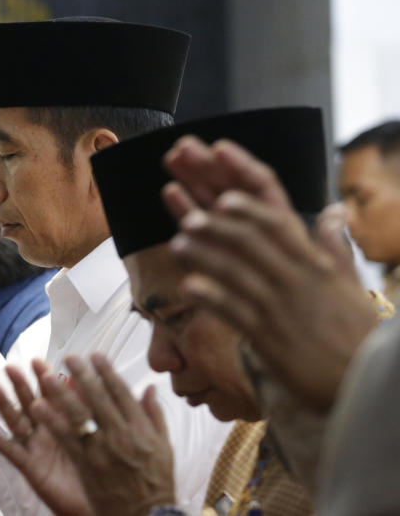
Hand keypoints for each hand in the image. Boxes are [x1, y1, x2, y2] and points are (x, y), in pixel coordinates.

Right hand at [0, 363, 92, 515]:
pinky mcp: (29, 466)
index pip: (51, 394)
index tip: (36, 360)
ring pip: (17, 422)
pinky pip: (11, 451)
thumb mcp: (95, 434)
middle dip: (21, 385)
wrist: (91, 501)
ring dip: (5, 405)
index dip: (43, 378)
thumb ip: (89, 408)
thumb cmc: (97, 467)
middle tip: (10, 367)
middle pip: (30, 403)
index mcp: (61, 420)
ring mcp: (35, 448)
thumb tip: (91, 381)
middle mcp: (45, 431)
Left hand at [41, 355, 174, 515]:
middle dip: (82, 375)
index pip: (121, 392)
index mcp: (140, 428)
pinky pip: (66, 438)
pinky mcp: (86, 464)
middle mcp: (121, 434)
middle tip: (69, 357)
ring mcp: (102, 449)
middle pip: (98, 398)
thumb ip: (154, 415)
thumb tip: (149, 387)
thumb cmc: (156, 481)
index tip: (95, 355)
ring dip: (61, 393)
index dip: (107, 372)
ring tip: (45, 375)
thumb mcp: (164, 447)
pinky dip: (51, 421)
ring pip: (79, 415)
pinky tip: (38, 406)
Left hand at [164, 138, 376, 411]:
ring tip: (179, 242)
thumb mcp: (349, 281)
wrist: (370, 384)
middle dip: (219, 222)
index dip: (247, 190)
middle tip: (189, 211)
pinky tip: (190, 286)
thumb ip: (334, 244)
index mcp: (313, 261)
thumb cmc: (355, 330)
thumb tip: (333, 210)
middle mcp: (298, 277)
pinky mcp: (272, 339)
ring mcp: (283, 308)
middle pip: (253, 239)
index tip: (220, 163)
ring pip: (240, 273)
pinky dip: (214, 298)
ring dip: (207, 256)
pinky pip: (238, 314)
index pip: (277, 215)